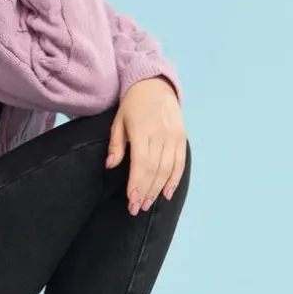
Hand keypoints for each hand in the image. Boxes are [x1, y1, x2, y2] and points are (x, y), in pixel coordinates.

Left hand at [106, 77, 186, 213]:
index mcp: (142, 130)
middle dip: (146, 191)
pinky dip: (175, 179)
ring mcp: (173, 136)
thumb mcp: (118, 120)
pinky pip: (180, 162)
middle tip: (137, 208)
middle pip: (155, 169)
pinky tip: (167, 193)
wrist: (155, 85)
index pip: (141, 163)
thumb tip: (110, 165)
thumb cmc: (132, 105)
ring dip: (158, 189)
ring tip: (148, 204)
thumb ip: (116, 144)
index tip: (131, 200)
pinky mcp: (182, 137)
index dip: (137, 184)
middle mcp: (160, 134)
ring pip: (168, 169)